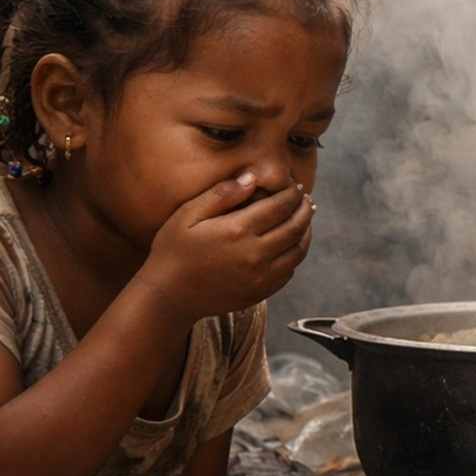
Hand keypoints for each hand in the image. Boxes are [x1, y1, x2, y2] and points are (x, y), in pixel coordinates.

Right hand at [134, 174, 314, 321]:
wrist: (168, 296)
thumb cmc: (173, 251)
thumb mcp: (188, 215)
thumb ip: (221, 195)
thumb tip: (251, 179)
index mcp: (238, 230)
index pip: (280, 206)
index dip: (292, 194)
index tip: (295, 186)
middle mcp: (255, 254)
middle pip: (295, 226)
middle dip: (305, 209)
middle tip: (307, 200)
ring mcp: (261, 276)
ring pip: (298, 250)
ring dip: (306, 232)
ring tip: (305, 219)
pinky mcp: (261, 292)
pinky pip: (289, 271)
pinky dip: (296, 254)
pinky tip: (292, 245)